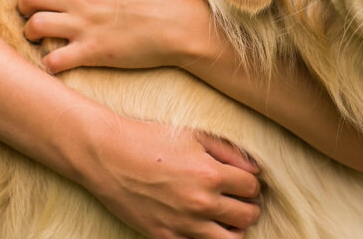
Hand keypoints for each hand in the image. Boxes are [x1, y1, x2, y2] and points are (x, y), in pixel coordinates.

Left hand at [18, 0, 219, 72]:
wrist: (184, 25)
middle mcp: (83, 0)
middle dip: (24, 4)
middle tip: (31, 13)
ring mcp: (85, 27)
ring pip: (34, 26)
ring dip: (31, 33)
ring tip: (38, 38)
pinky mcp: (93, 53)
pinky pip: (54, 60)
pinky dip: (49, 63)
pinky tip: (57, 63)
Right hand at [79, 117, 261, 237]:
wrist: (107, 156)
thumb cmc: (149, 139)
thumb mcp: (192, 135)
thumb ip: (229, 151)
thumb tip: (255, 169)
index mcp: (210, 174)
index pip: (252, 188)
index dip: (249, 183)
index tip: (240, 181)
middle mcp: (201, 202)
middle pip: (248, 216)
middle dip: (246, 206)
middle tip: (235, 198)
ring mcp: (183, 224)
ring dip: (233, 228)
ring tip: (223, 216)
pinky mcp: (165, 237)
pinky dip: (205, 237)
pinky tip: (200, 224)